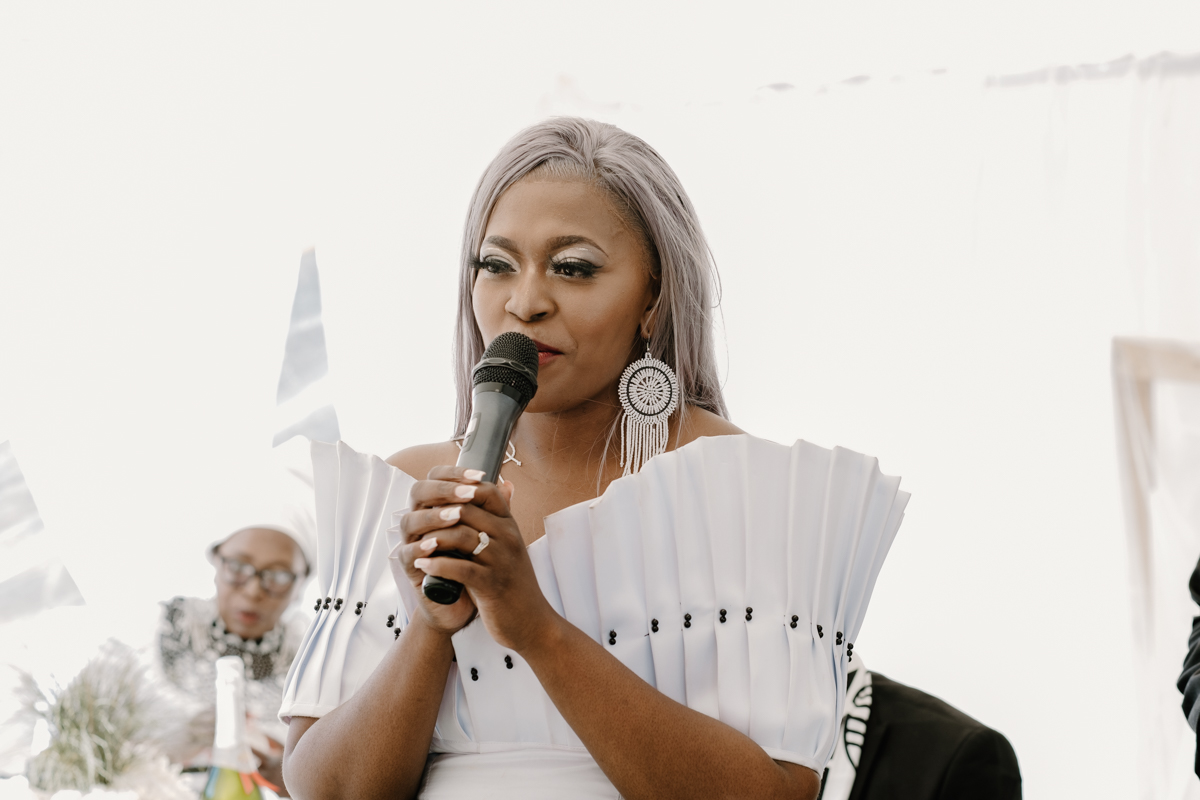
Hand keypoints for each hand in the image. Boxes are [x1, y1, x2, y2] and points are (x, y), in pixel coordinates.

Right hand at [394, 466, 489, 634]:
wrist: (463, 603)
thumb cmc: (472, 564)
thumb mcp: (485, 536)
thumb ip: (492, 511)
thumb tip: (508, 485)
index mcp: (438, 507)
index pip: (437, 478)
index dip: (455, 473)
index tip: (480, 475)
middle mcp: (422, 520)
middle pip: (419, 492)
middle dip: (443, 490)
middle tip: (467, 495)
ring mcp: (413, 542)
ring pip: (410, 520)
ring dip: (433, 517)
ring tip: (455, 516)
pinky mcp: (410, 567)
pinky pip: (408, 552)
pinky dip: (421, 547)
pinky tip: (436, 544)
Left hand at [400, 466, 556, 651]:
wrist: (531, 622)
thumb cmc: (514, 583)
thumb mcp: (511, 545)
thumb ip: (501, 518)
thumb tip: (504, 485)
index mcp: (510, 525)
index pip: (486, 490)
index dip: (459, 487)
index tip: (437, 496)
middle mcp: (508, 537)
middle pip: (467, 508)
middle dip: (437, 512)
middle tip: (417, 519)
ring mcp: (501, 560)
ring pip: (461, 535)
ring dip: (433, 538)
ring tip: (417, 543)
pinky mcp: (492, 585)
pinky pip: (460, 568)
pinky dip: (437, 564)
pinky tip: (423, 565)